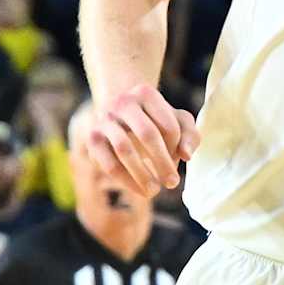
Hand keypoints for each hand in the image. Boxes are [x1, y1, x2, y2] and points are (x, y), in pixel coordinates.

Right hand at [81, 83, 198, 196]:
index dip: (176, 147)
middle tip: (172, 183)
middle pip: (147, 134)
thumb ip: (190, 136)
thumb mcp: (177, 121)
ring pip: (125, 149)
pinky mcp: (93, 139)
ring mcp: (105, 119)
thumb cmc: (155, 120)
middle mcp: (123, 102)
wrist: (119, 113)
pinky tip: (139, 190)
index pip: (168, 125)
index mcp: (146, 94)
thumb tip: (186, 155)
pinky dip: (126, 181)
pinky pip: (109, 164)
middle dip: (162, 162)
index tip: (178, 160)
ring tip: (154, 191)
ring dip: (142, 174)